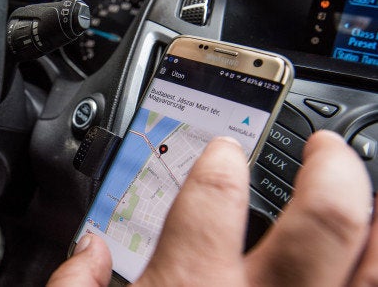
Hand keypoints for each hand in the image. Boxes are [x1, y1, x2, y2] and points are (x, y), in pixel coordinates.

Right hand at [48, 131, 374, 285]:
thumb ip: (74, 282)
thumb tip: (87, 248)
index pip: (214, 197)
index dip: (221, 161)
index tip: (223, 151)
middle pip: (323, 216)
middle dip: (332, 168)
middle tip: (326, 149)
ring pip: (372, 264)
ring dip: (376, 218)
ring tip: (366, 190)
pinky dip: (372, 267)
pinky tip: (367, 254)